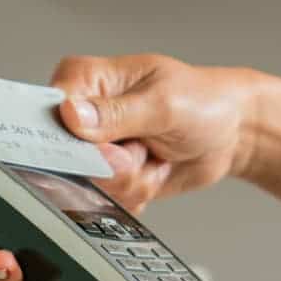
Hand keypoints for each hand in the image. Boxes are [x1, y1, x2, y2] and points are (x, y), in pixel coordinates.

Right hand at [49, 54, 259, 212]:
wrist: (231, 134)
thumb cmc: (203, 102)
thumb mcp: (163, 103)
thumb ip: (116, 113)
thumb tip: (70, 114)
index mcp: (84, 79)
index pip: (49, 116)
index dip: (73, 141)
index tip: (109, 147)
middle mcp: (81, 114)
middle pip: (68, 160)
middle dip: (114, 166)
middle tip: (143, 148)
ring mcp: (93, 148)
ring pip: (90, 185)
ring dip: (132, 179)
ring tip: (154, 155)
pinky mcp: (106, 175)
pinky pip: (106, 201)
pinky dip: (137, 193)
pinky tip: (154, 170)